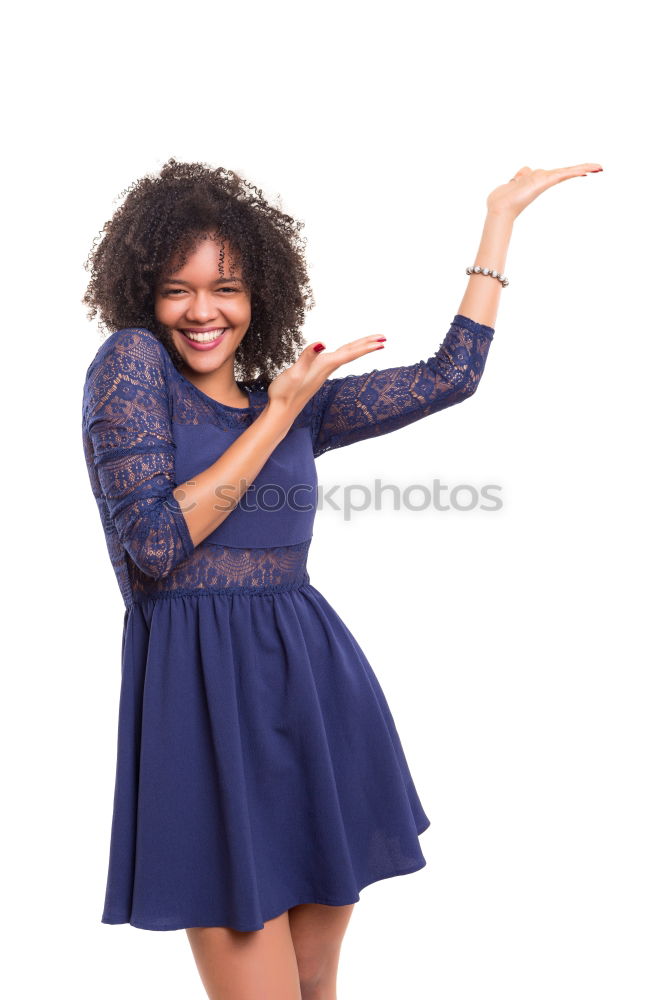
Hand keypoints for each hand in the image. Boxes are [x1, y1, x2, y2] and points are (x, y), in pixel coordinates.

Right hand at [267, 335, 385, 412]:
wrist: (280, 411)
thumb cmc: (285, 393)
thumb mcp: (294, 373)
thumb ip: (307, 357)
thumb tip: (322, 342)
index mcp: (324, 366)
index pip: (349, 353)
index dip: (366, 346)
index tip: (382, 341)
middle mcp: (326, 369)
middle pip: (351, 354)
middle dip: (367, 346)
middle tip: (384, 338)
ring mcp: (322, 372)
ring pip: (344, 356)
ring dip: (358, 348)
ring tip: (369, 343)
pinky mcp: (316, 374)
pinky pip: (336, 360)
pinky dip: (345, 353)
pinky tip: (343, 352)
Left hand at [487, 162, 602, 220]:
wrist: (500, 207)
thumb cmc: (504, 198)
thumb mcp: (515, 181)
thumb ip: (522, 175)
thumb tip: (524, 171)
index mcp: (539, 180)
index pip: (560, 173)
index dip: (572, 170)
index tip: (584, 171)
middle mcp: (545, 180)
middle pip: (567, 172)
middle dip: (583, 169)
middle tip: (600, 167)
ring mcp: (545, 181)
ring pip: (568, 172)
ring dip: (583, 168)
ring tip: (598, 167)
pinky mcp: (544, 183)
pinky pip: (561, 175)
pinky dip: (573, 172)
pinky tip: (584, 171)